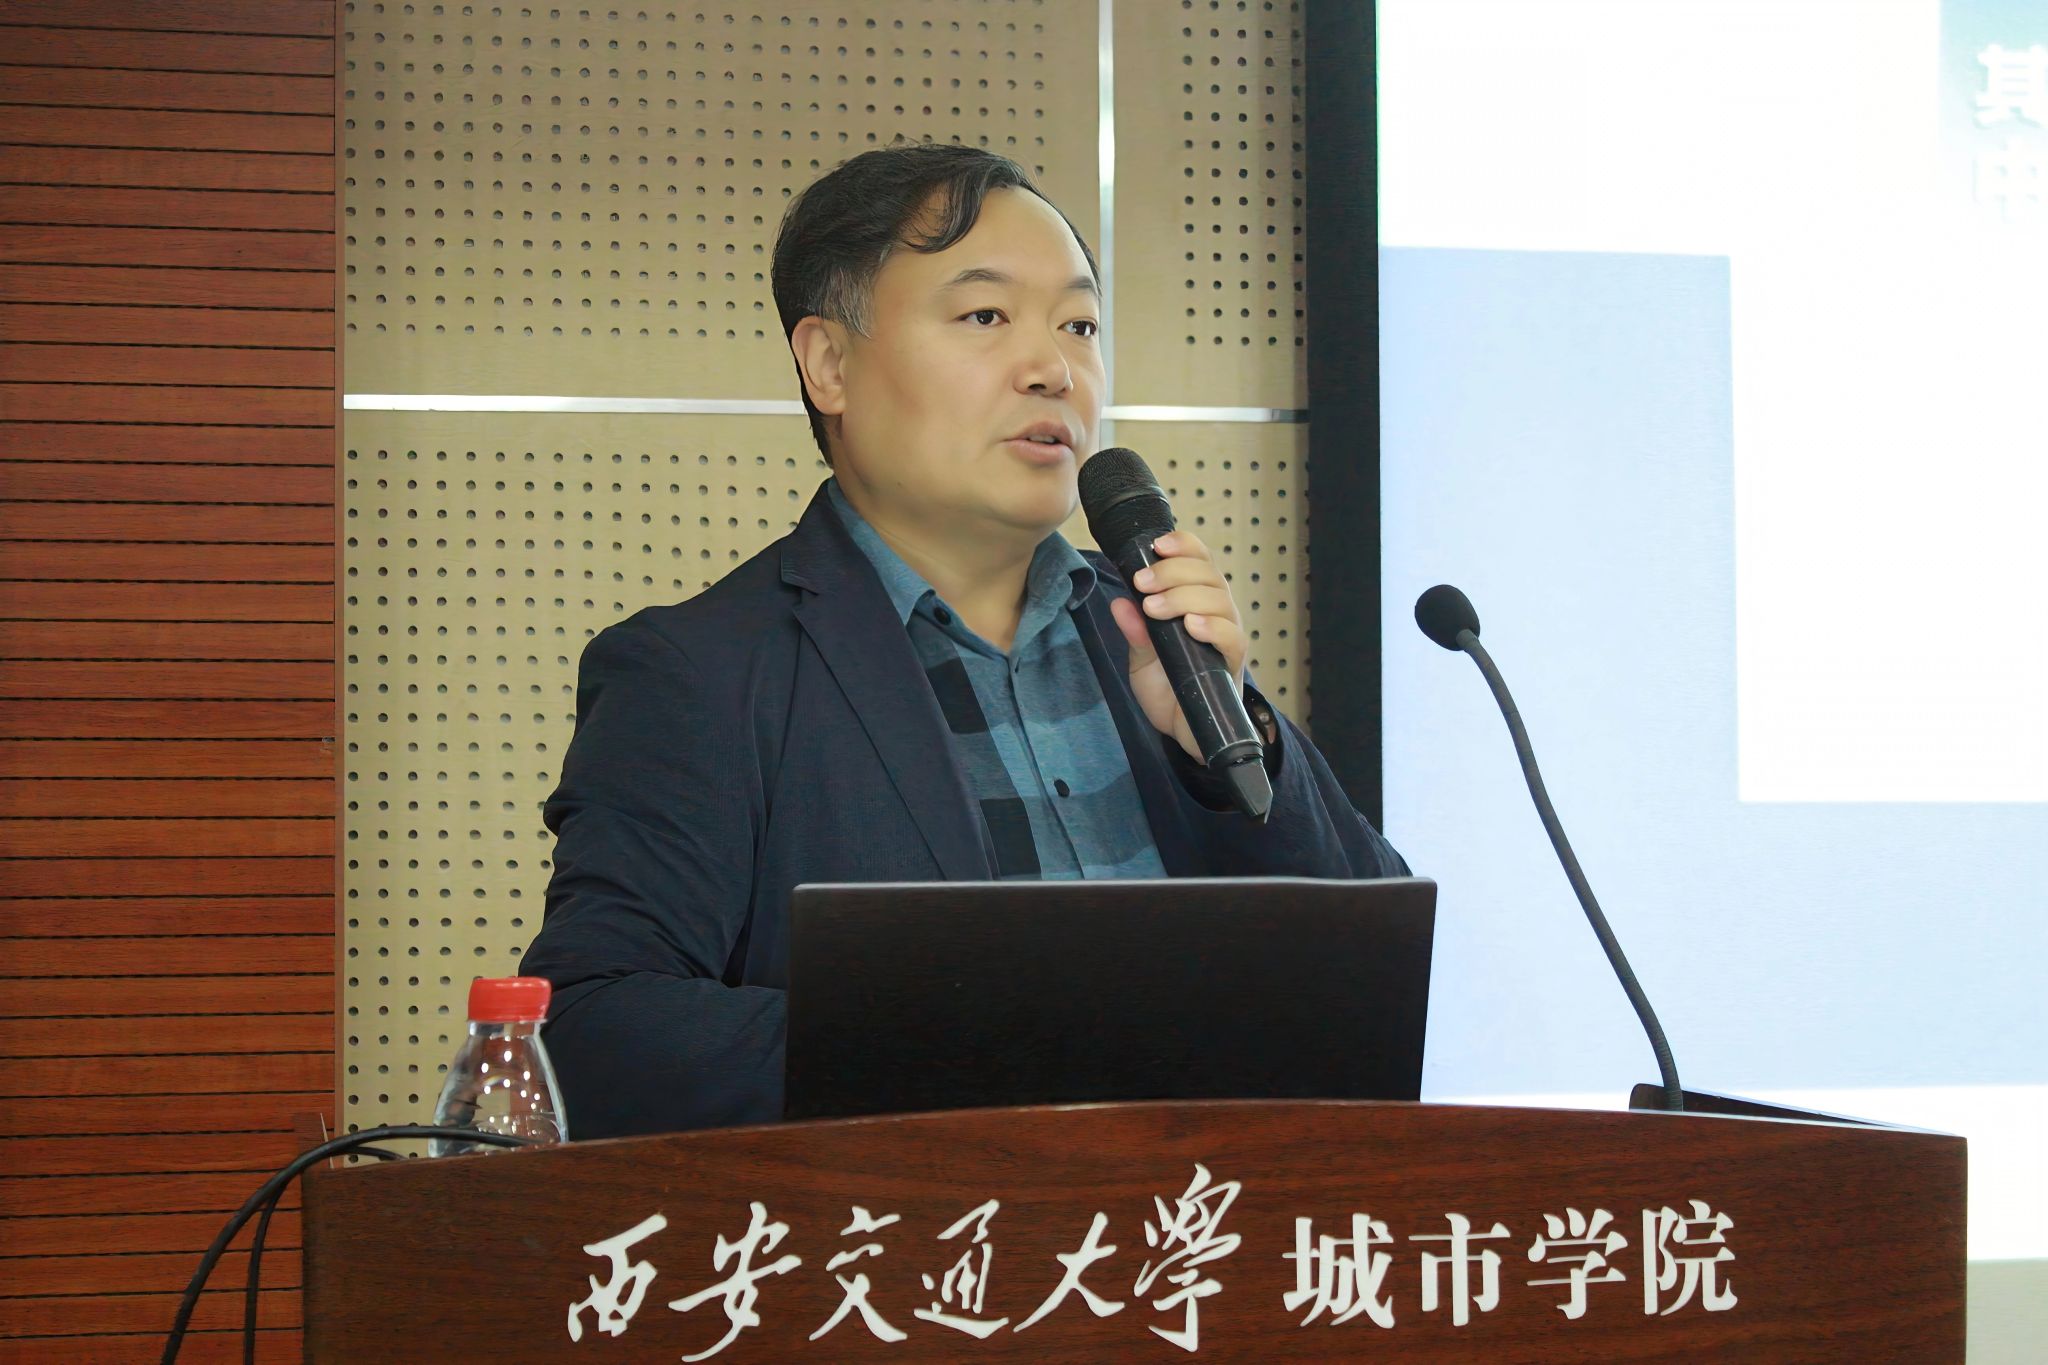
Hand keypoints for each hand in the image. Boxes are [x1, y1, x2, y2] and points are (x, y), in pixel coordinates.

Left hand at [1107, 530, 1249, 761]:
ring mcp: (1227, 636)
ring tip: (1155, 608)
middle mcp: (1217, 612)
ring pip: (1219, 599)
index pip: (1199, 560)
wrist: (1185, 731)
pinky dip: (1211, 627)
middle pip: (1207, 574)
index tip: (1157, 546)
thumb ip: (1135, 632)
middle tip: (1142, 583)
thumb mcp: (1142, 658)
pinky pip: (1231, 636)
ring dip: (1184, 596)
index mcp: (1197, 601)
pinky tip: (1191, 626)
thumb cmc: (1169, 688)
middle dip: (1172, 572)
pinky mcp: (1233, 663)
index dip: (1183, 546)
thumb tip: (1119, 603)